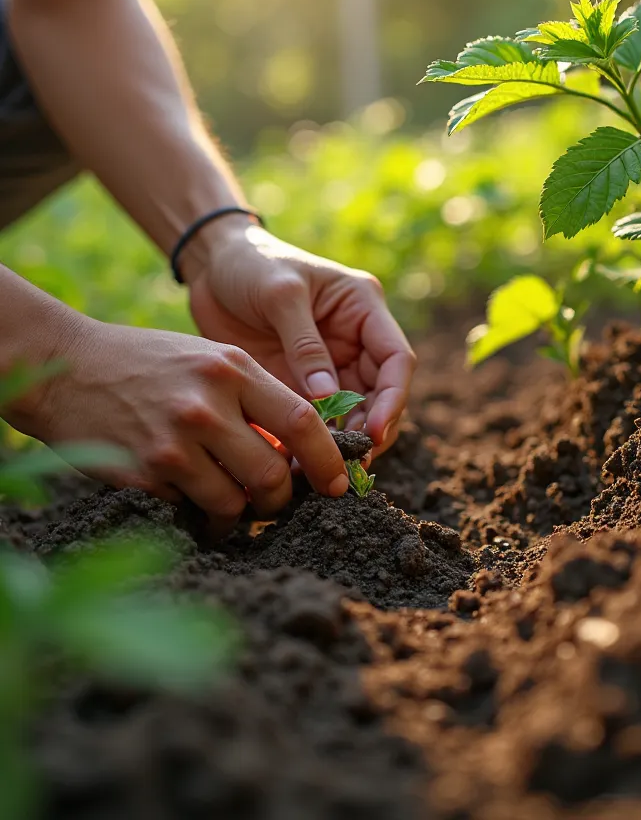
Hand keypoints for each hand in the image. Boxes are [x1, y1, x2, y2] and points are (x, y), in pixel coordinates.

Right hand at [12, 314, 349, 530]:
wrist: (69, 366)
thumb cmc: (149, 362)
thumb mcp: (208, 359)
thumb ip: (254, 398)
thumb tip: (296, 454)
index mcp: (232, 369)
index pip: (301, 421)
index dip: (328, 459)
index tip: (339, 482)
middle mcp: (206, 404)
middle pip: (273, 475)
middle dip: (281, 499)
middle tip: (274, 499)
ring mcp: (173, 441)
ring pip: (234, 503)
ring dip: (240, 512)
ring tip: (229, 498)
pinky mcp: (144, 473)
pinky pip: (191, 509)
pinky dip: (198, 511)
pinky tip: (187, 491)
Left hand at [186, 222, 415, 453]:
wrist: (211, 266)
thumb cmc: (251, 264)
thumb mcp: (279, 294)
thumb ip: (304, 344)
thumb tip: (327, 397)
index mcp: (362, 308)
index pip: (396, 359)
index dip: (393, 398)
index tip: (374, 430)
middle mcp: (354, 340)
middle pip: (380, 395)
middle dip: (370, 430)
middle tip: (349, 463)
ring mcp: (327, 365)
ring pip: (350, 414)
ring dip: (341, 442)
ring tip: (320, 470)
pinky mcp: (299, 384)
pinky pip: (315, 420)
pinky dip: (310, 442)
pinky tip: (296, 463)